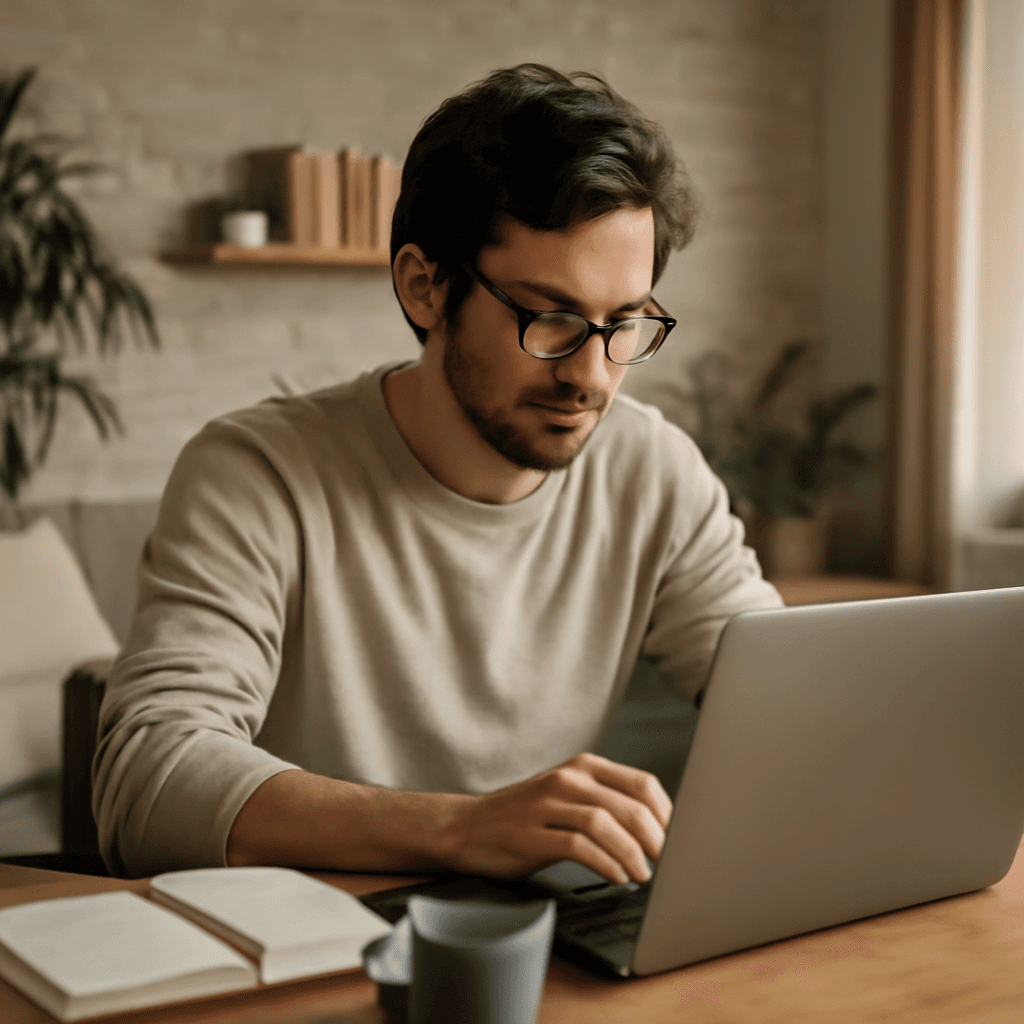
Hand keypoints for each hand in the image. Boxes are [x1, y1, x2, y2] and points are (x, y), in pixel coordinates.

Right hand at [441, 752, 672, 884]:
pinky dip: (605, 864)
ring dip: (634, 854)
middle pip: (629, 805)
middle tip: (667, 864)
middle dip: (657, 839)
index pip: (642, 784)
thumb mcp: (568, 797)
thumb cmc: (525, 817)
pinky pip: (579, 847)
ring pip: (606, 824)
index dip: (668, 815)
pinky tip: (617, 877)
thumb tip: (660, 830)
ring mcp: (547, 804)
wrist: (467, 826)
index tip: (679, 841)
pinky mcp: (532, 834)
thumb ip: (606, 803)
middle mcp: (568, 779)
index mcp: (584, 767)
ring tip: (645, 875)